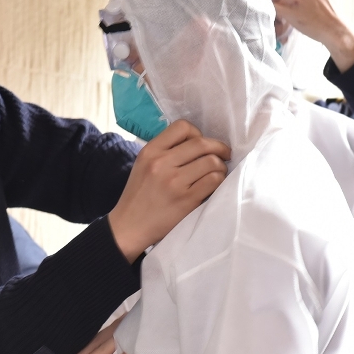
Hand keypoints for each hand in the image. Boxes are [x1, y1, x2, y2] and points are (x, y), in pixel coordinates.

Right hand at [108, 120, 230, 260]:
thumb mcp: (143, 165)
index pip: (182, 127)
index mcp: (150, 151)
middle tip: (224, 154)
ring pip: (212, 161)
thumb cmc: (138, 195)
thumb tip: (197, 142)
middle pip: (201, 143)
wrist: (129, 226)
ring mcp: (174, 182)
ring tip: (218, 172)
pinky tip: (214, 184)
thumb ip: (165, 151)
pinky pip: (213, 181)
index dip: (197, 133)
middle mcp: (162, 163)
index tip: (201, 145)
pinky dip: (219, 180)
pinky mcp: (186, 200)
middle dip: (219, 147)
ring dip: (220, 166)